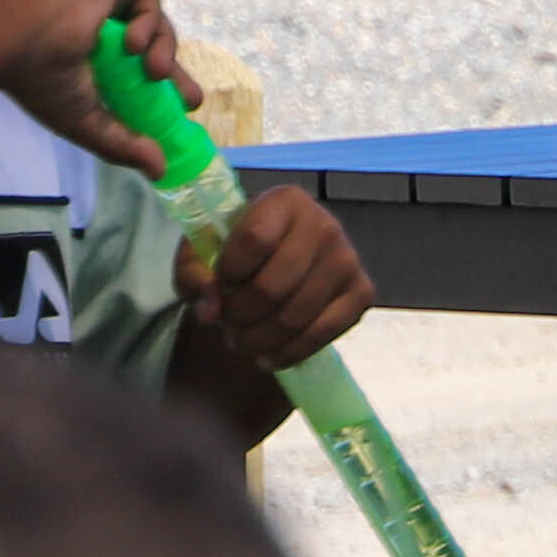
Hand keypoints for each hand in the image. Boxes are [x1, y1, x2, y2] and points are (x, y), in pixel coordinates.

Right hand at [0, 0, 184, 170]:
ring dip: (162, 52)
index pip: (132, 65)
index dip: (162, 85)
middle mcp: (94, 20)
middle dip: (174, 72)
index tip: (185, 107)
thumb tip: (161, 172)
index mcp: (85, 51)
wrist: (20, 38)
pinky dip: (149, 23)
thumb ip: (123, 143)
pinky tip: (131, 43)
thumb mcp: (87, 120)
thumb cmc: (43, 80)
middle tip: (190, 99)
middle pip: (151, 42)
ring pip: (154, 23)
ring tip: (153, 72)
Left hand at [183, 186, 373, 373]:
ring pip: (294, 316)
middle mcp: (324, 224)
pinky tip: (269, 355)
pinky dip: (289, 353)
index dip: (226, 274)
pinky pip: (323, 334)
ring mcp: (347, 258)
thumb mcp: (201, 254)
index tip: (216, 287)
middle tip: (226, 323)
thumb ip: (194, 276)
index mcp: (285, 200)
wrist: (277, 262)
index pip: (254, 240)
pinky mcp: (361, 292)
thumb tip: (210, 311)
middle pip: (271, 287)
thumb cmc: (236, 254)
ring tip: (241, 341)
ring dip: (257, 341)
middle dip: (238, 317)